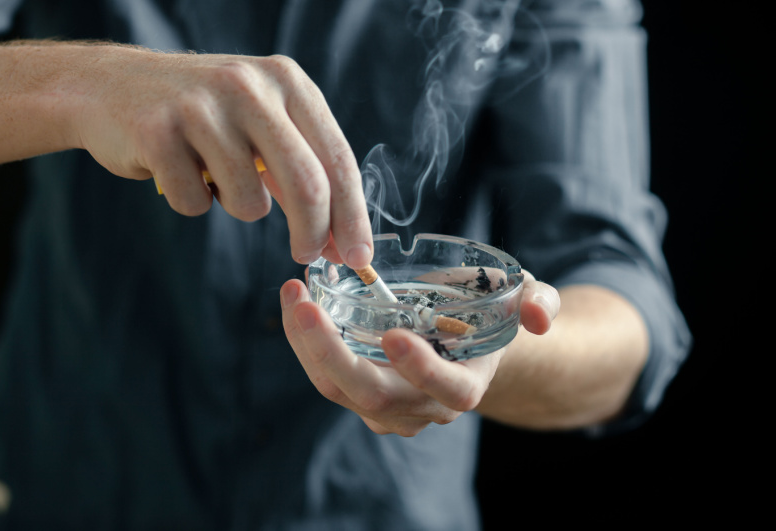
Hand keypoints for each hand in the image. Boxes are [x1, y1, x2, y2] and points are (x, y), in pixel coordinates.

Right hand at [74, 47, 371, 266]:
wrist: (113, 86)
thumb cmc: (204, 115)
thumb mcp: (264, 123)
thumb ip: (304, 173)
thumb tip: (341, 242)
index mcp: (288, 82)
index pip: (338, 159)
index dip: (353, 217)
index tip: (359, 258)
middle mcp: (250, 86)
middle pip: (307, 184)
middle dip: (313, 233)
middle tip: (306, 256)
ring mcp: (202, 107)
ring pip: (249, 203)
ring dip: (237, 207)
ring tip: (215, 177)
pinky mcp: (159, 131)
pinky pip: (196, 204)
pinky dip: (192, 202)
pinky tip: (178, 170)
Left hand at [279, 270, 558, 435]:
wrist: (462, 338)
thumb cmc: (492, 314)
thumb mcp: (526, 298)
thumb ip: (540, 302)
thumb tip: (540, 316)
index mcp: (466, 385)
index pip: (448, 391)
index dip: (422, 370)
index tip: (395, 335)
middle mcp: (424, 406)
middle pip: (375, 397)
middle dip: (335, 354)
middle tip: (308, 305)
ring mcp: (388, 405)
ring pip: (339, 390)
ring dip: (308, 345)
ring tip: (294, 296)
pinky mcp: (359, 393)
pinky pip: (325, 377)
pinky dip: (305, 344)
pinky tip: (298, 305)